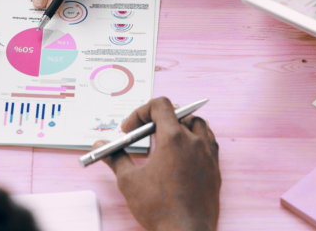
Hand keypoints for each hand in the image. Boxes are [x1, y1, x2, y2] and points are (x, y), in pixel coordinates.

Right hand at [93, 98, 220, 230]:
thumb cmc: (160, 209)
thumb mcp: (129, 181)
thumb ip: (115, 157)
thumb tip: (100, 146)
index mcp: (173, 139)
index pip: (160, 105)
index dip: (141, 112)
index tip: (130, 129)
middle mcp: (194, 142)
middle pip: (178, 113)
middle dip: (157, 118)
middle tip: (143, 134)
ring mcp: (208, 154)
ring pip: (197, 124)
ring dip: (180, 124)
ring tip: (165, 138)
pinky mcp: (215, 169)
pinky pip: (209, 142)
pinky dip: (195, 139)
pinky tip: (184, 153)